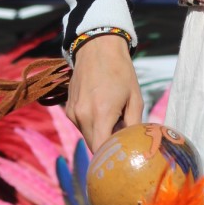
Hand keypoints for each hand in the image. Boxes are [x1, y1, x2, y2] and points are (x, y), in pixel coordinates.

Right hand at [66, 35, 142, 151]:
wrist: (97, 48)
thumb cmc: (121, 71)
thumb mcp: (135, 98)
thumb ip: (134, 125)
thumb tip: (134, 145)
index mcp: (100, 114)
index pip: (101, 150)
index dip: (111, 156)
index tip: (122, 155)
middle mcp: (82, 116)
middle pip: (93, 146)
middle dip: (108, 147)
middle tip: (122, 136)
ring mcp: (72, 113)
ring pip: (87, 137)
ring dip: (100, 135)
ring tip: (113, 119)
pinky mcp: (68, 110)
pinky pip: (81, 126)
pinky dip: (92, 126)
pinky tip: (101, 110)